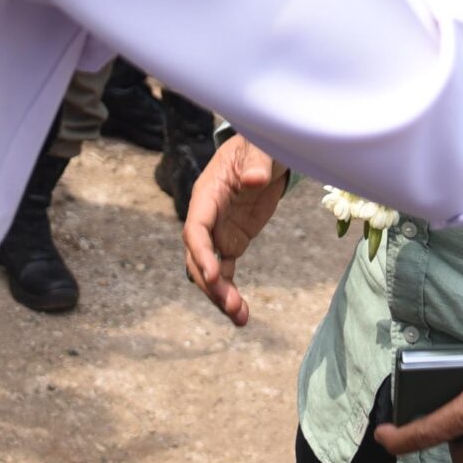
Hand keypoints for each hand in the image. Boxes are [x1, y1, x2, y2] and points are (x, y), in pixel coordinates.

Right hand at [182, 136, 288, 326]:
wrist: (266, 153)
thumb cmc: (260, 144)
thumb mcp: (260, 148)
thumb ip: (257, 163)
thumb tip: (255, 180)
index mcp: (207, 195)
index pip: (196, 228)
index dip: (201, 252)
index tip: (213, 274)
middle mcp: (206, 218)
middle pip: (198, 256)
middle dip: (211, 283)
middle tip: (232, 305)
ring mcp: (218, 233)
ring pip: (210, 271)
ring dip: (221, 295)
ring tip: (241, 318)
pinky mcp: (231, 242)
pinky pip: (225, 273)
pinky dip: (230, 294)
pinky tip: (241, 316)